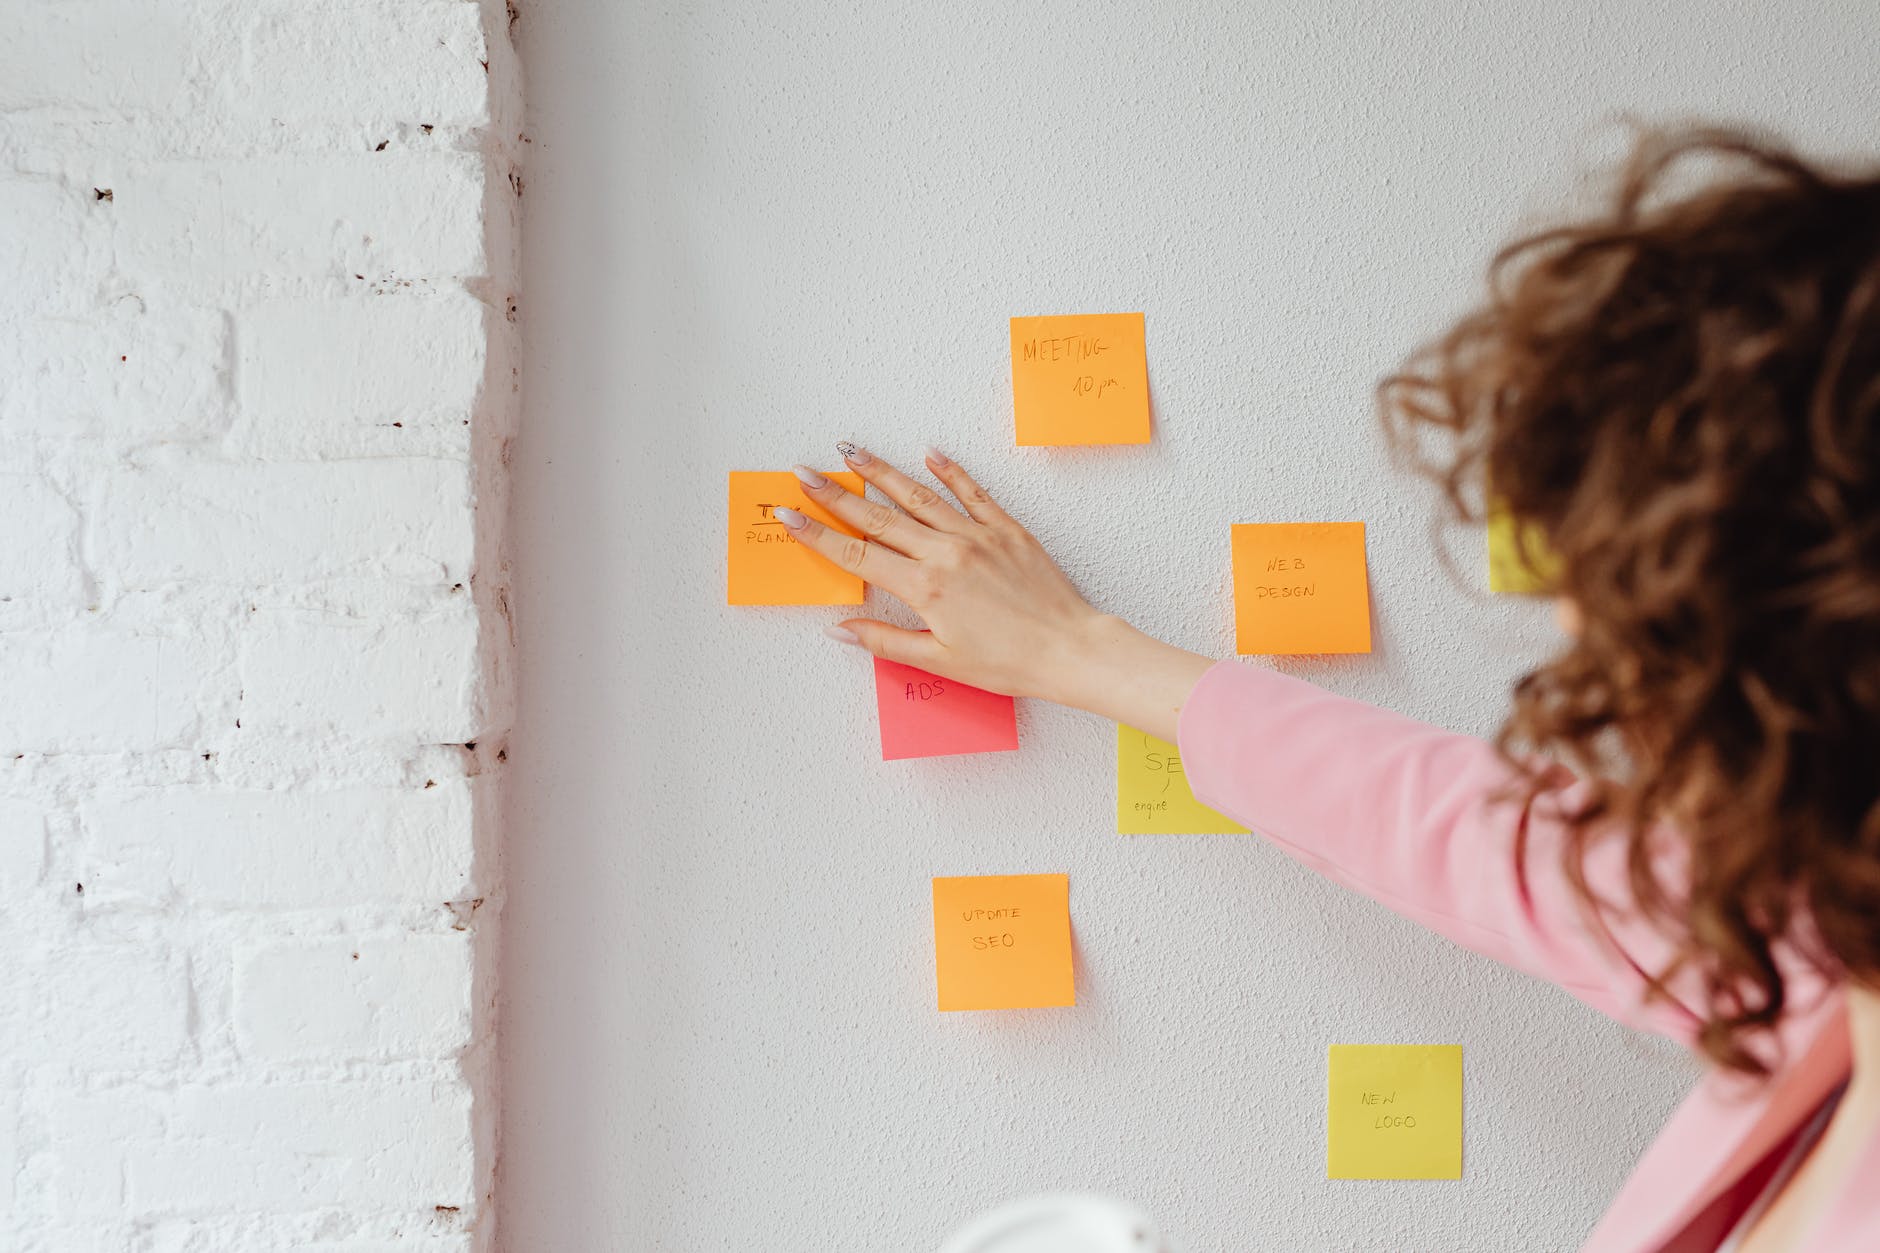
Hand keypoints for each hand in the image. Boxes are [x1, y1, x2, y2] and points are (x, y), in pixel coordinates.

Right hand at [777, 444, 1213, 739]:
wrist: (1070, 649)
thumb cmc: (1009, 663)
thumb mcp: (941, 661)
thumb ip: (886, 641)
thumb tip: (841, 628)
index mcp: (924, 588)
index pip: (857, 554)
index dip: (817, 534)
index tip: (788, 515)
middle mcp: (945, 553)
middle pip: (878, 517)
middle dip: (835, 493)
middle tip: (804, 472)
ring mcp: (976, 536)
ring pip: (918, 495)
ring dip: (880, 471)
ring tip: (851, 450)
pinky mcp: (1006, 529)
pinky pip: (972, 492)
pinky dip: (950, 470)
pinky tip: (929, 452)